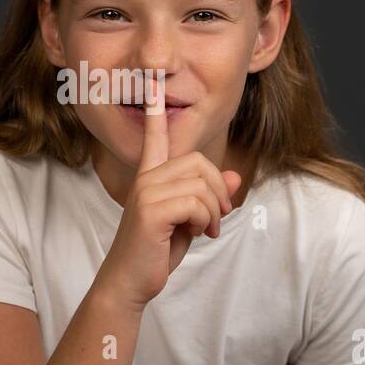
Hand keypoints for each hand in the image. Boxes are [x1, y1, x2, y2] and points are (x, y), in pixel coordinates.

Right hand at [94, 75, 242, 310]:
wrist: (131, 282)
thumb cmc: (156, 252)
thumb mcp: (190, 221)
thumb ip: (209, 197)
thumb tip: (233, 174)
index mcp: (150, 177)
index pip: (155, 137)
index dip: (155, 110)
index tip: (154, 82)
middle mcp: (145, 179)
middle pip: (199, 163)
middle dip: (218, 191)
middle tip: (216, 218)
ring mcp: (145, 192)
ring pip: (201, 184)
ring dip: (213, 212)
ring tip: (203, 229)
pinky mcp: (151, 210)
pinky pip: (196, 203)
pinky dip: (205, 221)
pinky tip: (195, 234)